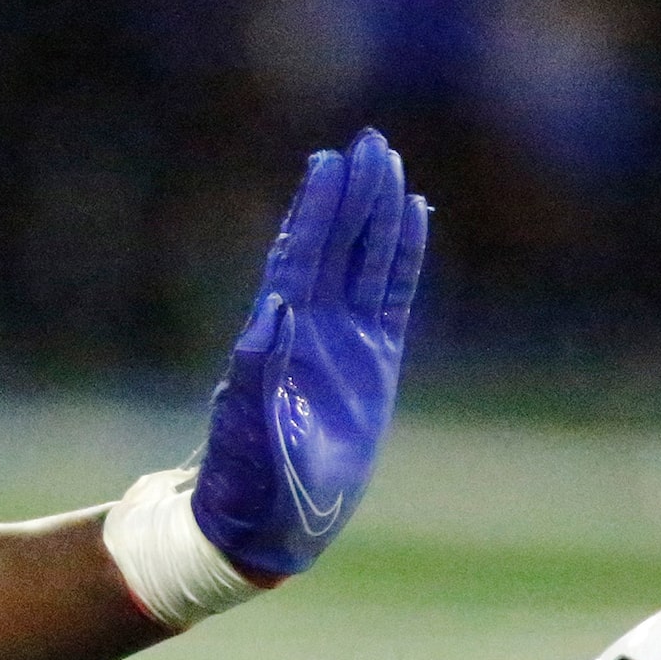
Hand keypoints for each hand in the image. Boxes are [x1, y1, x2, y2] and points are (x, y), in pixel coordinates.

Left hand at [193, 129, 427, 578]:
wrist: (263, 519)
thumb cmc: (246, 479)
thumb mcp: (247, 425)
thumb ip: (259, 368)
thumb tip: (273, 308)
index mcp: (278, 335)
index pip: (301, 257)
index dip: (316, 211)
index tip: (328, 163)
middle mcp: (310, 327)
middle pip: (336, 244)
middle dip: (351, 194)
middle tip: (368, 140)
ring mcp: (343, 341)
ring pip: (365, 262)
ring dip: (377, 215)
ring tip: (390, 165)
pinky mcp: (372, 363)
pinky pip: (392, 298)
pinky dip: (403, 258)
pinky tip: (414, 219)